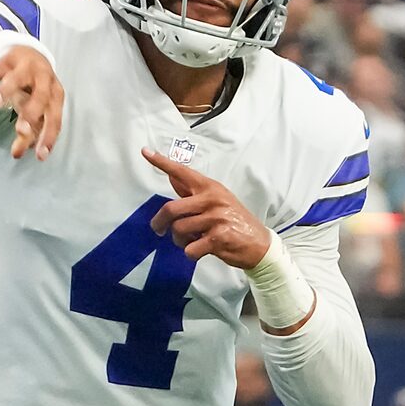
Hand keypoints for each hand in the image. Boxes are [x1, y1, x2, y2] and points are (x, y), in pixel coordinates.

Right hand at [0, 41, 66, 159]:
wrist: (32, 55)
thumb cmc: (36, 90)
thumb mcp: (37, 110)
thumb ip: (31, 132)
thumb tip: (22, 152)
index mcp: (55, 96)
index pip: (54, 118)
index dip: (48, 136)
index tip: (40, 154)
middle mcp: (44, 80)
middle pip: (41, 97)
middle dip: (31, 113)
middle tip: (20, 130)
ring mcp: (25, 68)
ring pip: (16, 79)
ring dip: (5, 91)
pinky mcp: (8, 60)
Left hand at [144, 151, 274, 268]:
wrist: (260, 244)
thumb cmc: (234, 221)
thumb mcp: (216, 201)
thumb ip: (192, 192)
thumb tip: (171, 177)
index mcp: (210, 188)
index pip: (182, 172)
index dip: (162, 162)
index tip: (145, 152)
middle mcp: (212, 199)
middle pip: (171, 208)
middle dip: (159, 222)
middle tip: (159, 230)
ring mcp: (216, 218)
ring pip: (179, 230)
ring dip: (179, 240)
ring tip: (191, 241)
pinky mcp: (218, 238)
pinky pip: (190, 249)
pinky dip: (190, 253)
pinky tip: (201, 250)